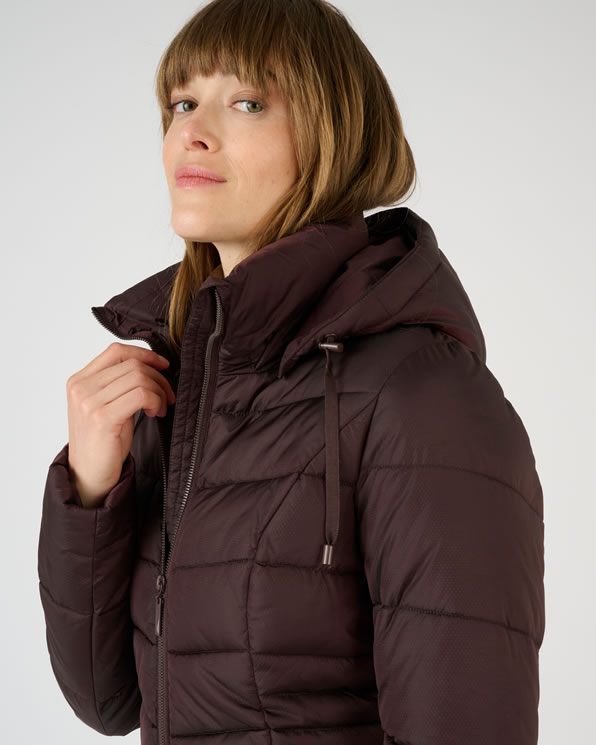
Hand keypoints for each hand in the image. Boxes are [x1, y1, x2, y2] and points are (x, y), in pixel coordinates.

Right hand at [66, 342, 175, 507]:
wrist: (88, 475)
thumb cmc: (102, 442)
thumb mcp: (107, 405)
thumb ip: (119, 384)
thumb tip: (153, 366)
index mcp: (79, 380)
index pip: (116, 351)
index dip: (145, 354)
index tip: (163, 365)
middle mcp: (81, 387)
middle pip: (132, 364)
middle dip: (158, 378)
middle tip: (168, 396)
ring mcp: (89, 401)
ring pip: (139, 377)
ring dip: (159, 391)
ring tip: (160, 408)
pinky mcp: (102, 416)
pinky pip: (141, 394)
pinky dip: (156, 400)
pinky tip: (156, 413)